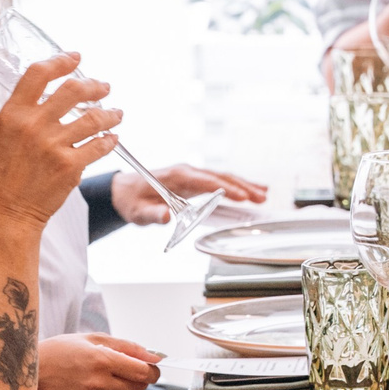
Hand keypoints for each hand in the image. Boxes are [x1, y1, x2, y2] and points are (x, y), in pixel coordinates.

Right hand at [0, 54, 118, 230]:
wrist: (6, 212)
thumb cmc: (2, 176)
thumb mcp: (3, 135)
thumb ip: (25, 113)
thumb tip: (51, 94)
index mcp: (12, 114)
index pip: (39, 73)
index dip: (61, 61)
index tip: (75, 58)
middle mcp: (33, 125)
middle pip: (74, 89)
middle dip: (95, 85)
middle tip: (104, 86)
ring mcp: (53, 145)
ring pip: (94, 117)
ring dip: (111, 113)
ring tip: (117, 114)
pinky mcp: (70, 166)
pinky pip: (100, 145)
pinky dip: (110, 140)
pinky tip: (112, 138)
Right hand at [36, 332, 162, 389]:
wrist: (28, 372)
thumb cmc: (61, 351)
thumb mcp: (94, 339)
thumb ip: (128, 347)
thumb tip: (156, 357)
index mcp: (102, 359)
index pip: (144, 372)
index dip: (152, 371)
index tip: (149, 369)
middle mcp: (97, 382)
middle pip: (137, 388)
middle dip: (138, 380)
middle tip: (124, 372)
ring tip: (108, 381)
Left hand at [112, 164, 263, 223]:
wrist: (124, 191)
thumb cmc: (132, 200)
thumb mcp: (138, 212)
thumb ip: (153, 215)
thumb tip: (166, 217)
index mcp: (176, 177)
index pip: (206, 181)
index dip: (225, 188)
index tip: (242, 196)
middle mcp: (187, 172)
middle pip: (220, 177)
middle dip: (242, 186)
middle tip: (260, 197)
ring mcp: (193, 175)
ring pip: (223, 177)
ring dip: (244, 185)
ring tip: (264, 194)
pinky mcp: (195, 181)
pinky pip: (219, 181)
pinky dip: (237, 185)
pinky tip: (252, 189)